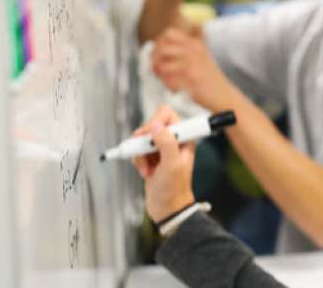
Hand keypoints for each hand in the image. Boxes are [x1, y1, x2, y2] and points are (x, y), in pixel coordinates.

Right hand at [131, 105, 195, 222]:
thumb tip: (157, 127)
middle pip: (151, 125)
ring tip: (146, 168)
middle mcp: (174, 140)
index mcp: (184, 138)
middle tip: (143, 151)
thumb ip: (167, 143)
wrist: (167, 208)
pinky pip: (137, 150)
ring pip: (142, 139)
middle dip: (144, 140)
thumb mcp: (172, 165)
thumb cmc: (174, 189)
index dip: (155, 122)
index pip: (167, 114)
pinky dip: (137, 160)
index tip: (150, 136)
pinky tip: (144, 172)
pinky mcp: (151, 157)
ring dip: (140, 153)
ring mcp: (162, 149)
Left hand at [152, 27, 235, 109]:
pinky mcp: (190, 79)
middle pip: (161, 48)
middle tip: (158, 70)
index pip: (168, 34)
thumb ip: (185, 49)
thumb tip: (159, 47)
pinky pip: (168, 81)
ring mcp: (191, 65)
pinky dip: (168, 86)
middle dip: (155, 60)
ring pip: (161, 65)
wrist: (224, 95)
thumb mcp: (202, 56)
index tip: (159, 55)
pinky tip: (174, 89)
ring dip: (160, 75)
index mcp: (195, 44)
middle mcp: (193, 51)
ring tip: (166, 80)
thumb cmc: (211, 79)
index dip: (159, 44)